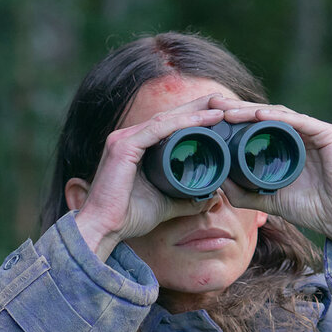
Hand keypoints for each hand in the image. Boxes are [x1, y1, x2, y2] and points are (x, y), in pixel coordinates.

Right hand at [69, 96, 230, 258]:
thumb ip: (187, 199)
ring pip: (167, 119)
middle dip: (199, 107)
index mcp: (136, 146)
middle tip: (227, 103)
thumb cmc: (129, 217)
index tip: (222, 117)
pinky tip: (205, 120)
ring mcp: (124, 139)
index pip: (170, 125)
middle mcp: (128, 137)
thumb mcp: (167, 204)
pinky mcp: (123, 146)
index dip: (196, 117)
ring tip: (222, 108)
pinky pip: (158, 129)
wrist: (104, 229)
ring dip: (197, 112)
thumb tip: (211, 198)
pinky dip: (183, 123)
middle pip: (170, 116)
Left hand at [205, 96, 331, 240]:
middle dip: (238, 108)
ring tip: (229, 112)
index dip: (235, 119)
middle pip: (265, 115)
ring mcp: (315, 131)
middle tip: (213, 103)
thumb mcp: (268, 200)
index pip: (257, 126)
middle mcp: (301, 133)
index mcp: (287, 145)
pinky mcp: (328, 133)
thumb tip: (217, 182)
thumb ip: (244, 193)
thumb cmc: (309, 209)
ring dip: (252, 111)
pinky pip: (300, 121)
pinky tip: (259, 115)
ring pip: (279, 114)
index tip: (210, 116)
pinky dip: (279, 118)